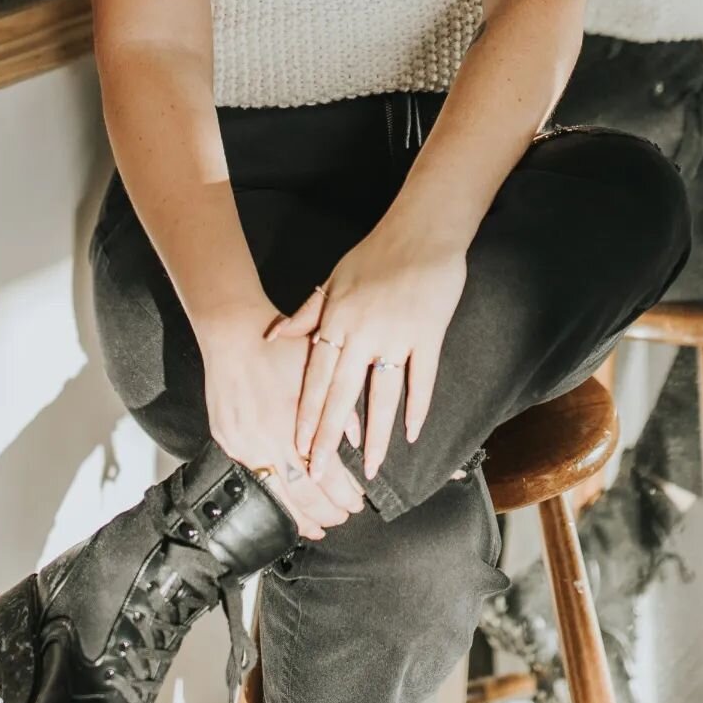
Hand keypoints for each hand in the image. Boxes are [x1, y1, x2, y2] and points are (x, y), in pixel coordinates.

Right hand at [198, 299, 365, 540]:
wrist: (234, 334)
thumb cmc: (281, 348)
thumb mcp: (321, 371)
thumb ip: (340, 408)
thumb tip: (357, 442)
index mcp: (294, 423)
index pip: (325, 475)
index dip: (344, 495)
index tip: (357, 504)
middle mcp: (267, 439)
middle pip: (301, 494)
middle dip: (326, 512)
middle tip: (342, 518)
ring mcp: (243, 444)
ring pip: (274, 495)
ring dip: (298, 516)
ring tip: (317, 526)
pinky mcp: (226, 442)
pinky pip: (251, 479)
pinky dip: (271, 497)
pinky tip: (284, 505)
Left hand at [266, 223, 466, 481]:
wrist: (421, 231)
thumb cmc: (376, 253)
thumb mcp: (335, 279)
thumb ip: (307, 313)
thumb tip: (274, 335)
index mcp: (337, 320)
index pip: (316, 377)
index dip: (306, 413)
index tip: (297, 445)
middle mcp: (363, 332)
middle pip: (343, 394)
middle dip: (330, 437)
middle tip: (321, 471)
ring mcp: (397, 335)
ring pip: (383, 395)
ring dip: (378, 436)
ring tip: (372, 469)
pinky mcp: (427, 334)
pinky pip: (421, 379)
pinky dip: (418, 408)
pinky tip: (412, 434)